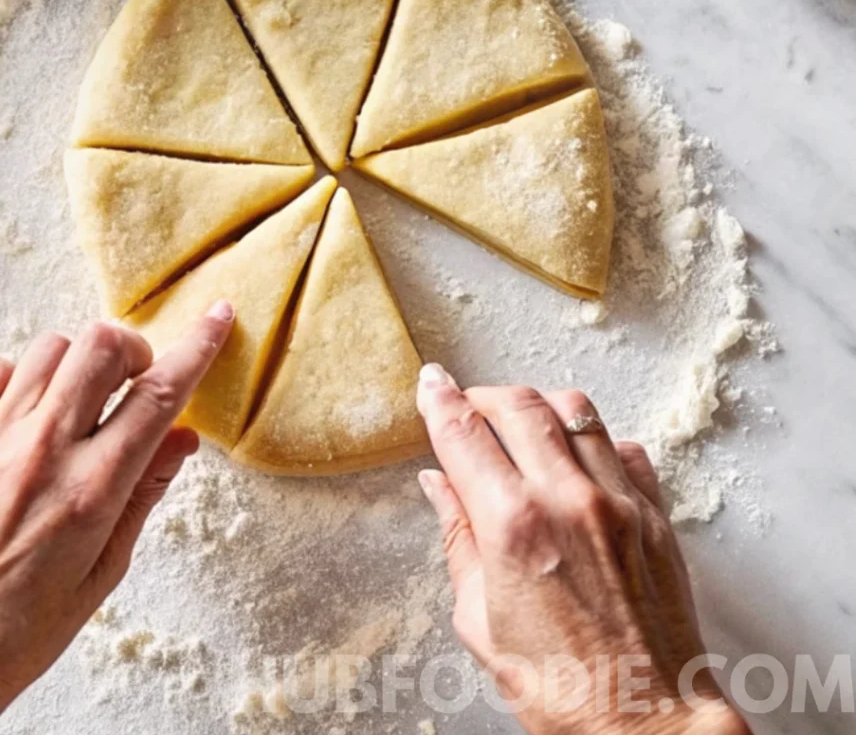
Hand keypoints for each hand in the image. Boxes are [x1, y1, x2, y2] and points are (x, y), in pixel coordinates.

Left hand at [0, 302, 234, 734]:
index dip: (196, 347)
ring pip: (51, 347)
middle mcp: (42, 453)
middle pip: (101, 346)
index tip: (217, 318)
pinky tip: (29, 413)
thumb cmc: (28, 624)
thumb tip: (184, 436)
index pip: (158, 396)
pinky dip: (25, 376)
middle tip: (132, 378)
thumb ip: (146, 491)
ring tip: (77, 401)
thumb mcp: (108, 567)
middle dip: (132, 348)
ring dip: (80, 363)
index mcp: (93, 491)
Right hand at [415, 365, 750, 734]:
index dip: (439, 400)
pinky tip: (575, 461)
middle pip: (518, 405)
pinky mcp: (654, 514)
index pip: (464, 434)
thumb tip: (438, 485)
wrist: (645, 725)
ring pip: (573, 410)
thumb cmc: (558, 690)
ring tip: (520, 425)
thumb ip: (458, 538)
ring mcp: (618, 502)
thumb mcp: (479, 618)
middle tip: (468, 407)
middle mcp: (567, 500)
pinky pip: (622, 447)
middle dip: (483, 396)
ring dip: (537, 406)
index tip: (430, 384)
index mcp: (513, 527)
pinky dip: (591, 440)